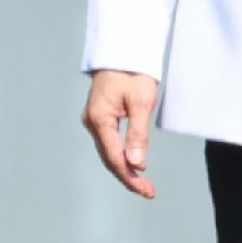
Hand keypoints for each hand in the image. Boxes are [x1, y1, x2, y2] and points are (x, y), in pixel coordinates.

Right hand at [83, 70, 159, 200]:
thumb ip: (138, 135)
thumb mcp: (141, 102)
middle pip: (109, 158)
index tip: (147, 190)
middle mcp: (92, 122)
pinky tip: (132, 165)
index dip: (130, 176)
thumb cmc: (133, 72)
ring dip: (125, 169)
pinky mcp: (100, 117)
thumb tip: (136, 164)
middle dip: (128, 176)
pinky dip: (121, 156)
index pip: (115, 157)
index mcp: (99, 119)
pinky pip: (109, 143)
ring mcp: (94, 120)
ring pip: (108, 152)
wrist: (123, 50)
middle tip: (148, 192)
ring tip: (143, 184)